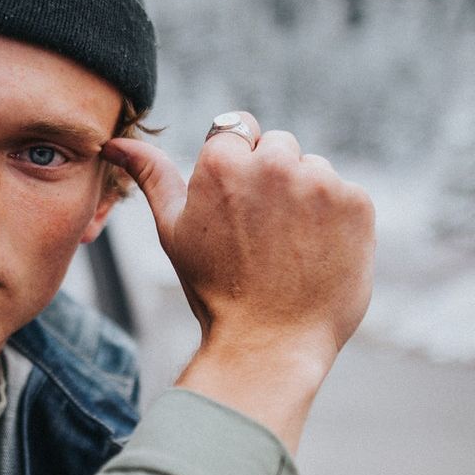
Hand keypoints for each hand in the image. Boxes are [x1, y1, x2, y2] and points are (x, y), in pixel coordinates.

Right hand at [103, 118, 373, 448]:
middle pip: (279, 147)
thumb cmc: (214, 290)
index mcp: (224, 161)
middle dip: (272, 179)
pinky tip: (316, 255)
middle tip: (261, 235)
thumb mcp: (174, 231)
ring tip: (289, 249)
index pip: (238, 130)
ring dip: (306, 199)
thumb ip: (151, 176)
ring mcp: (321, 182)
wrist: (269, 344)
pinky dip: (335, 221)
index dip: (237, 168)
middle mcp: (275, 162)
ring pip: (313, 171)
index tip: (238, 206)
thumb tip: (117, 143)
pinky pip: (345, 196)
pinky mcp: (357, 204)